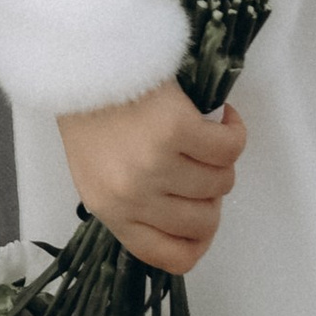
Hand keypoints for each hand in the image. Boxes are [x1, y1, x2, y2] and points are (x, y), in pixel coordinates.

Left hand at [58, 81, 245, 275]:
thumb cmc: (91, 112)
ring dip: (220, 159)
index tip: (204, 213)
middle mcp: (133, 195)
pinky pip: (230, 147)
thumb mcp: (99, 175)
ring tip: (202, 133)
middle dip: (212, 193)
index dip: (199, 240)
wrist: (82, 58)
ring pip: (221, 182)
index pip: (173, 256)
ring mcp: (155, 163)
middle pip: (205, 220)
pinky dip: (233, 131)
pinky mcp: (177, 129)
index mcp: (112, 212)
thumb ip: (137, 205)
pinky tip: (221, 117)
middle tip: (200, 162)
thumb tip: (188, 216)